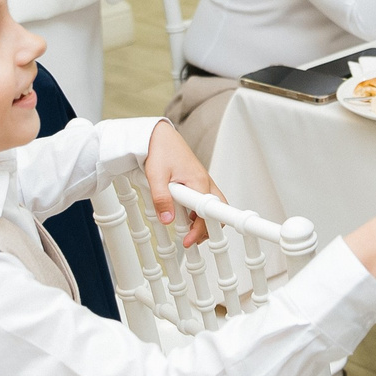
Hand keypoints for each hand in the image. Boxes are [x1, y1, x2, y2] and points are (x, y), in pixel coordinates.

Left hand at [143, 122, 215, 246]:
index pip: (208, 212)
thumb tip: (167, 219)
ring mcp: (203, 182)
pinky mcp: (198, 181)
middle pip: (218, 211)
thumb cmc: (161, 150)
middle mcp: (205, 182)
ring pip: (213, 206)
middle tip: (190, 239)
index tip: (190, 240)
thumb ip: (161, 198)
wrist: (160, 135)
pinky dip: (200, 212)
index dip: (200, 229)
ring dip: (204, 221)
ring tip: (188, 231)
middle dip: (208, 228)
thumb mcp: (156, 176)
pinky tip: (186, 216)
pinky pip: (205, 200)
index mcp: (198, 182)